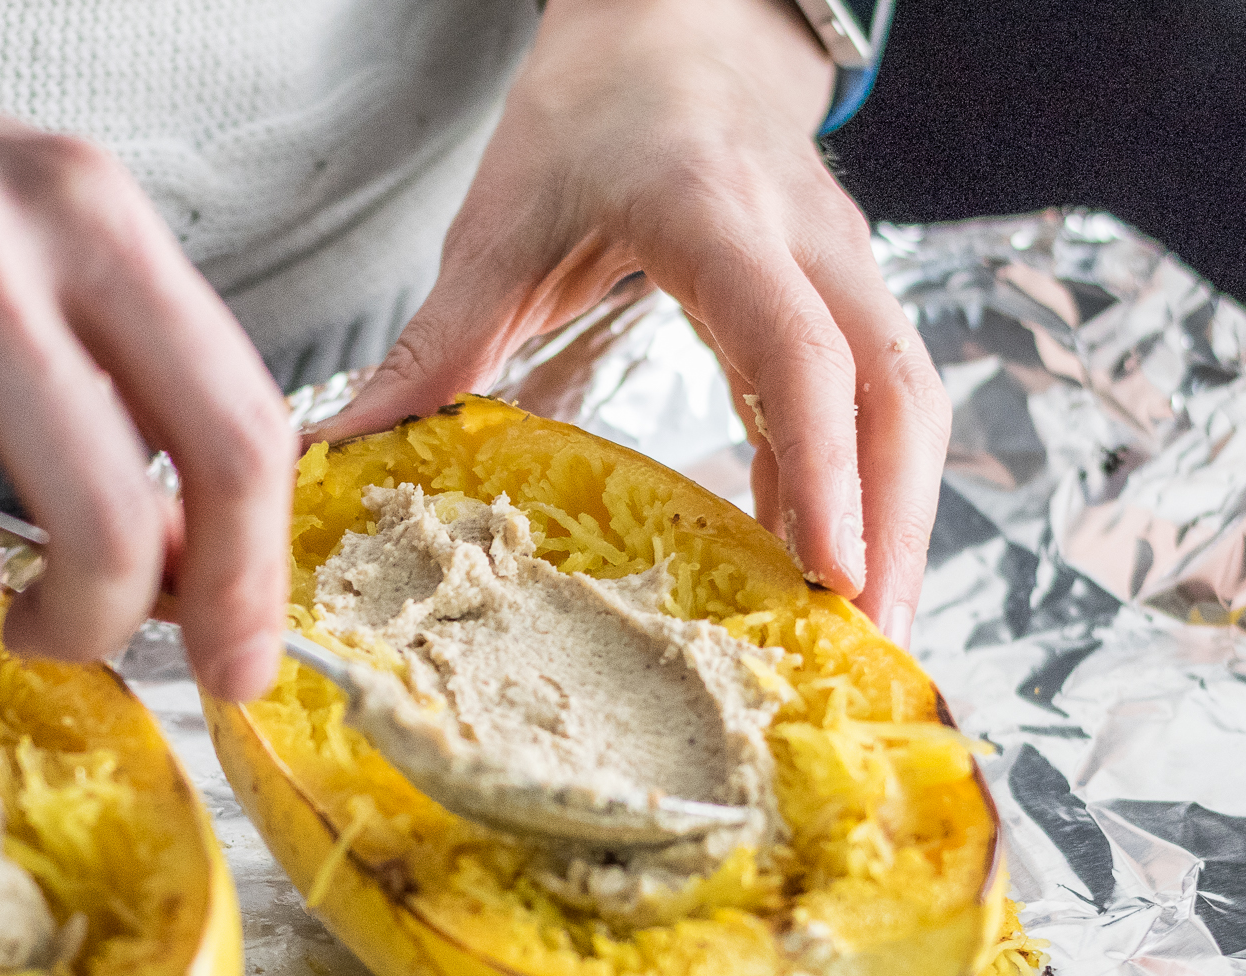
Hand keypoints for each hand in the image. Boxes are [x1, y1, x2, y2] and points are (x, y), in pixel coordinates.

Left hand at [322, 0, 948, 645]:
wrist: (674, 26)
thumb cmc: (589, 114)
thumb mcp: (501, 221)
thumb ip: (439, 341)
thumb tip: (341, 447)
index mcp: (713, 215)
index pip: (794, 347)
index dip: (819, 465)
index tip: (828, 570)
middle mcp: (803, 240)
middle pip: (889, 389)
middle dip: (894, 524)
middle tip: (870, 644)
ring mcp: (841, 265)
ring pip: (905, 398)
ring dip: (899, 518)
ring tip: (867, 633)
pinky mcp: (845, 294)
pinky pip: (876, 399)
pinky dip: (862, 487)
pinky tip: (823, 566)